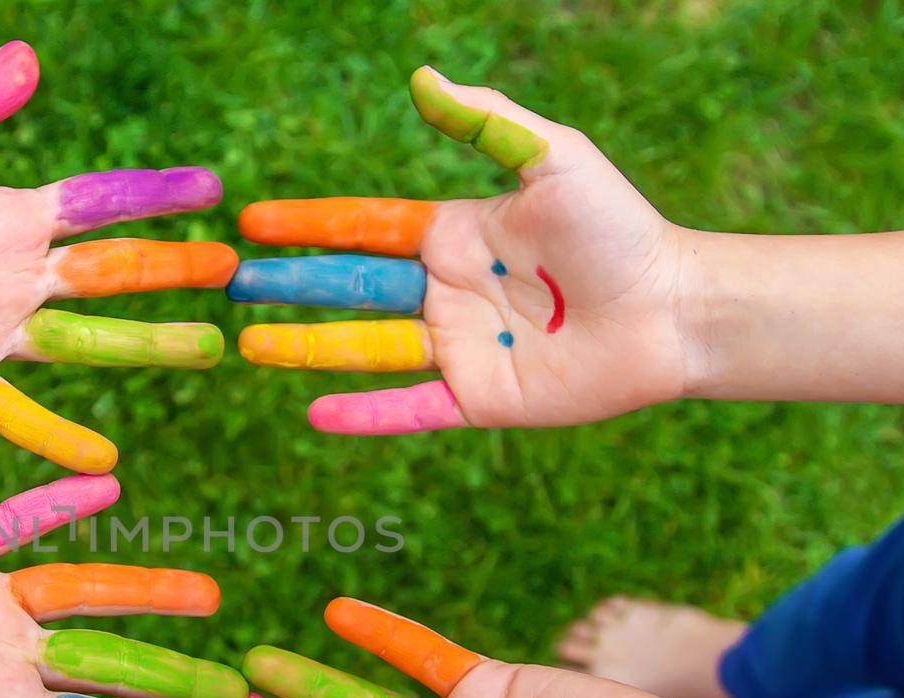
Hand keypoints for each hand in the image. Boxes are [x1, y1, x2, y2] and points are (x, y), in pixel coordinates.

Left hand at [0, 41, 235, 472]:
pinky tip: (102, 459)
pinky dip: (54, 437)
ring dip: (147, 345)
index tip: (212, 189)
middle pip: (111, 274)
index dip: (154, 194)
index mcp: (12, 219)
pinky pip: (14, 412)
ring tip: (208, 345)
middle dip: (172, 270)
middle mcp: (16, 277)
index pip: (99, 205)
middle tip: (233, 268)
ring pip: (85, 341)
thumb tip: (29, 58)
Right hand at [227, 66, 697, 433]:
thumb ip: (486, 124)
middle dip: (290, 285)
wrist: (672, 309)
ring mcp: (458, 349)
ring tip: (250, 346)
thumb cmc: (620, 228)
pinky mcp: (478, 399)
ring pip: (366, 348)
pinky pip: (408, 408)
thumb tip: (422, 77)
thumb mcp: (553, 160)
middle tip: (231, 284)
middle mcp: (446, 293)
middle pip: (350, 288)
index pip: (364, 227)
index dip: (310, 224)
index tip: (256, 221)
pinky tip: (315, 414)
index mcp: (456, 235)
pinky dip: (364, 414)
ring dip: (307, 348)